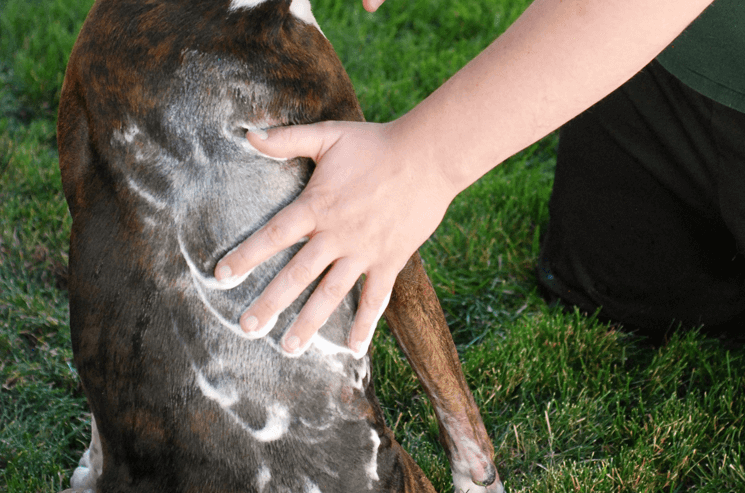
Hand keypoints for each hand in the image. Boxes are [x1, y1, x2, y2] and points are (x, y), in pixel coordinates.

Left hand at [214, 120, 455, 356]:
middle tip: (247, 327)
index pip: (273, 236)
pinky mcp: (391, 260)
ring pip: (331, 294)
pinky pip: (377, 297)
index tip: (221, 277)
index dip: (245, 256)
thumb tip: (247, 134)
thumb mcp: (328, 136)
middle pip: (296, 275)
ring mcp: (364, 251)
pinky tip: (353, 349)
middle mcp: (337, 235)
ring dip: (310, 322)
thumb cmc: (376, 144)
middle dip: (270, 303)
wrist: (427, 156)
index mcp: (317, 206)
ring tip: (289, 348)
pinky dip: (366, 323)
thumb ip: (286, 139)